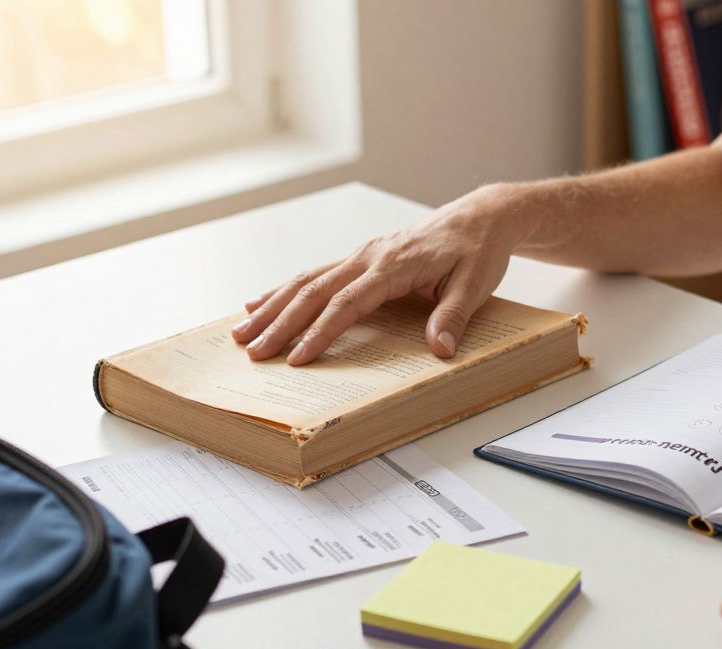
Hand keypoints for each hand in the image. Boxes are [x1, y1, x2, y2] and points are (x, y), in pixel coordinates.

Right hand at [231, 185, 518, 364]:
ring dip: (272, 307)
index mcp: (394, 264)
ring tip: (241, 333)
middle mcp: (369, 256)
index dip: (321, 332)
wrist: (481, 217)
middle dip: (280, 323)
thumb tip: (441, 349)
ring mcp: (361, 255)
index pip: (348, 303)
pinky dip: (285, 290)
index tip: (298, 358)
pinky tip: (260, 303)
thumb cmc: (478, 251)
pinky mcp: (361, 258)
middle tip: (252, 352)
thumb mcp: (476, 284)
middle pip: (314, 291)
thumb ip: (454, 316)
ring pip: (306, 281)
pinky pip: (316, 274)